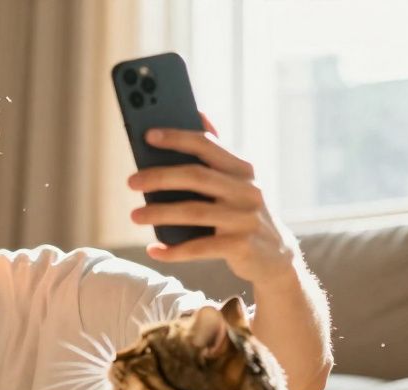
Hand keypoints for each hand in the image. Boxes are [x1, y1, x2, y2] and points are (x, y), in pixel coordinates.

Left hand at [127, 113, 299, 285]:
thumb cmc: (245, 214)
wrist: (276, 258)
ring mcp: (245, 219)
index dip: (177, 138)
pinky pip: (199, 248)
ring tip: (135, 216)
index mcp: (243, 169)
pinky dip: (173, 250)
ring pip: (193, 212)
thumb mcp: (239, 182)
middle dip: (160, 177)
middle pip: (196, 177)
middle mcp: (247, 190)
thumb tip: (198, 114)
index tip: (148, 135)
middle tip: (131, 181)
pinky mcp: (241, 246)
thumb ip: (218, 153)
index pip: (207, 146)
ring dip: (160, 214)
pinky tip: (153, 249)